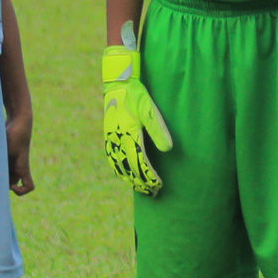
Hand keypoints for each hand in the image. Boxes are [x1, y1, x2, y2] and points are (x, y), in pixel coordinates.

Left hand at [6, 110, 34, 195]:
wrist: (19, 120)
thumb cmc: (15, 135)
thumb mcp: (7, 149)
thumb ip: (0, 160)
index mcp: (23, 168)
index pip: (29, 187)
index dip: (21, 191)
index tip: (11, 186)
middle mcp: (18, 167)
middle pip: (12, 183)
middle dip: (2, 184)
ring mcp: (13, 161)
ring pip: (5, 175)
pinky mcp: (6, 154)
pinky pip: (1, 165)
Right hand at [100, 25, 173, 193]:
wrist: (118, 84)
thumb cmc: (136, 96)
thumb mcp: (150, 110)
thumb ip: (158, 130)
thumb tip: (168, 150)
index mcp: (129, 136)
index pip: (140, 164)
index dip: (150, 177)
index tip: (159, 186)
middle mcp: (117, 141)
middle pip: (130, 169)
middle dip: (142, 182)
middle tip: (154, 192)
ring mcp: (111, 140)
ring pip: (119, 166)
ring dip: (130, 180)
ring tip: (141, 189)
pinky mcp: (109, 137)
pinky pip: (112, 159)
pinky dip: (119, 171)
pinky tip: (124, 176)